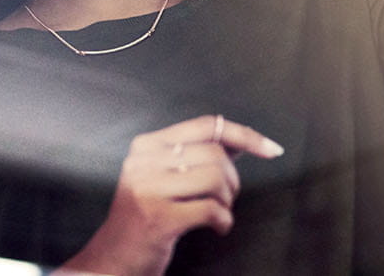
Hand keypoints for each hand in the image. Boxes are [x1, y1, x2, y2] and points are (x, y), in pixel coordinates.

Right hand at [59, 115, 282, 275]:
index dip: (245, 135)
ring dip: (227, 201)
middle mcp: (144, 161)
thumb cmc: (143, 217)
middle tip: (225, 199)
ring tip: (218, 213)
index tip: (272, 149)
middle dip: (232, 180)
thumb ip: (195, 155)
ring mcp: (148, 189)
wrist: (112, 258)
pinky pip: (211, 210)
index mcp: (147, 145)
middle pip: (215, 154)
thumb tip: (240, 140)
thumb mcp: (161, 177)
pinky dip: (223, 222)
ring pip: (215, 179)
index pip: (206, 125)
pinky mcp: (158, 218)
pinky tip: (217, 228)